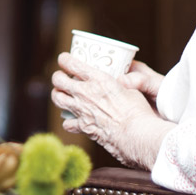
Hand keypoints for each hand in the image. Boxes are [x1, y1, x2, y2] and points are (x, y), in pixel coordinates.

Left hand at [50, 52, 173, 169]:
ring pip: (57, 98)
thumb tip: (121, 85)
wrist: (136, 135)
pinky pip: (67, 123)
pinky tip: (73, 121)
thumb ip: (121, 86)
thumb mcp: (131, 90)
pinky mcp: (83, 127)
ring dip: (58, 95)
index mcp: (97, 78)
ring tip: (63, 95)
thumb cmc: (137, 111)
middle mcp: (84, 92)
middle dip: (58, 77)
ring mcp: (81, 110)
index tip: (64, 59)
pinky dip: (69, 122)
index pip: (70, 63)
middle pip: (58, 80)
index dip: (64, 60)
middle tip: (62, 78)